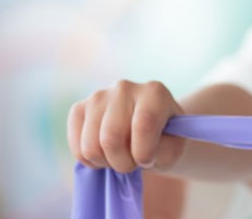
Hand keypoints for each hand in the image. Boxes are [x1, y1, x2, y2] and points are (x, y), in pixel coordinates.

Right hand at [67, 80, 185, 172]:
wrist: (150, 131)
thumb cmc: (165, 140)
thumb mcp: (174, 149)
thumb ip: (162, 152)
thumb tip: (139, 154)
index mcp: (154, 92)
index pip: (143, 125)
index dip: (143, 152)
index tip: (148, 160)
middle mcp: (124, 88)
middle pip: (111, 138)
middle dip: (123, 163)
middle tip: (134, 163)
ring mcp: (98, 96)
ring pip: (91, 147)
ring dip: (106, 163)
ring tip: (120, 157)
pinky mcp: (79, 109)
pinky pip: (77, 148)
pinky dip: (91, 161)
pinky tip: (105, 153)